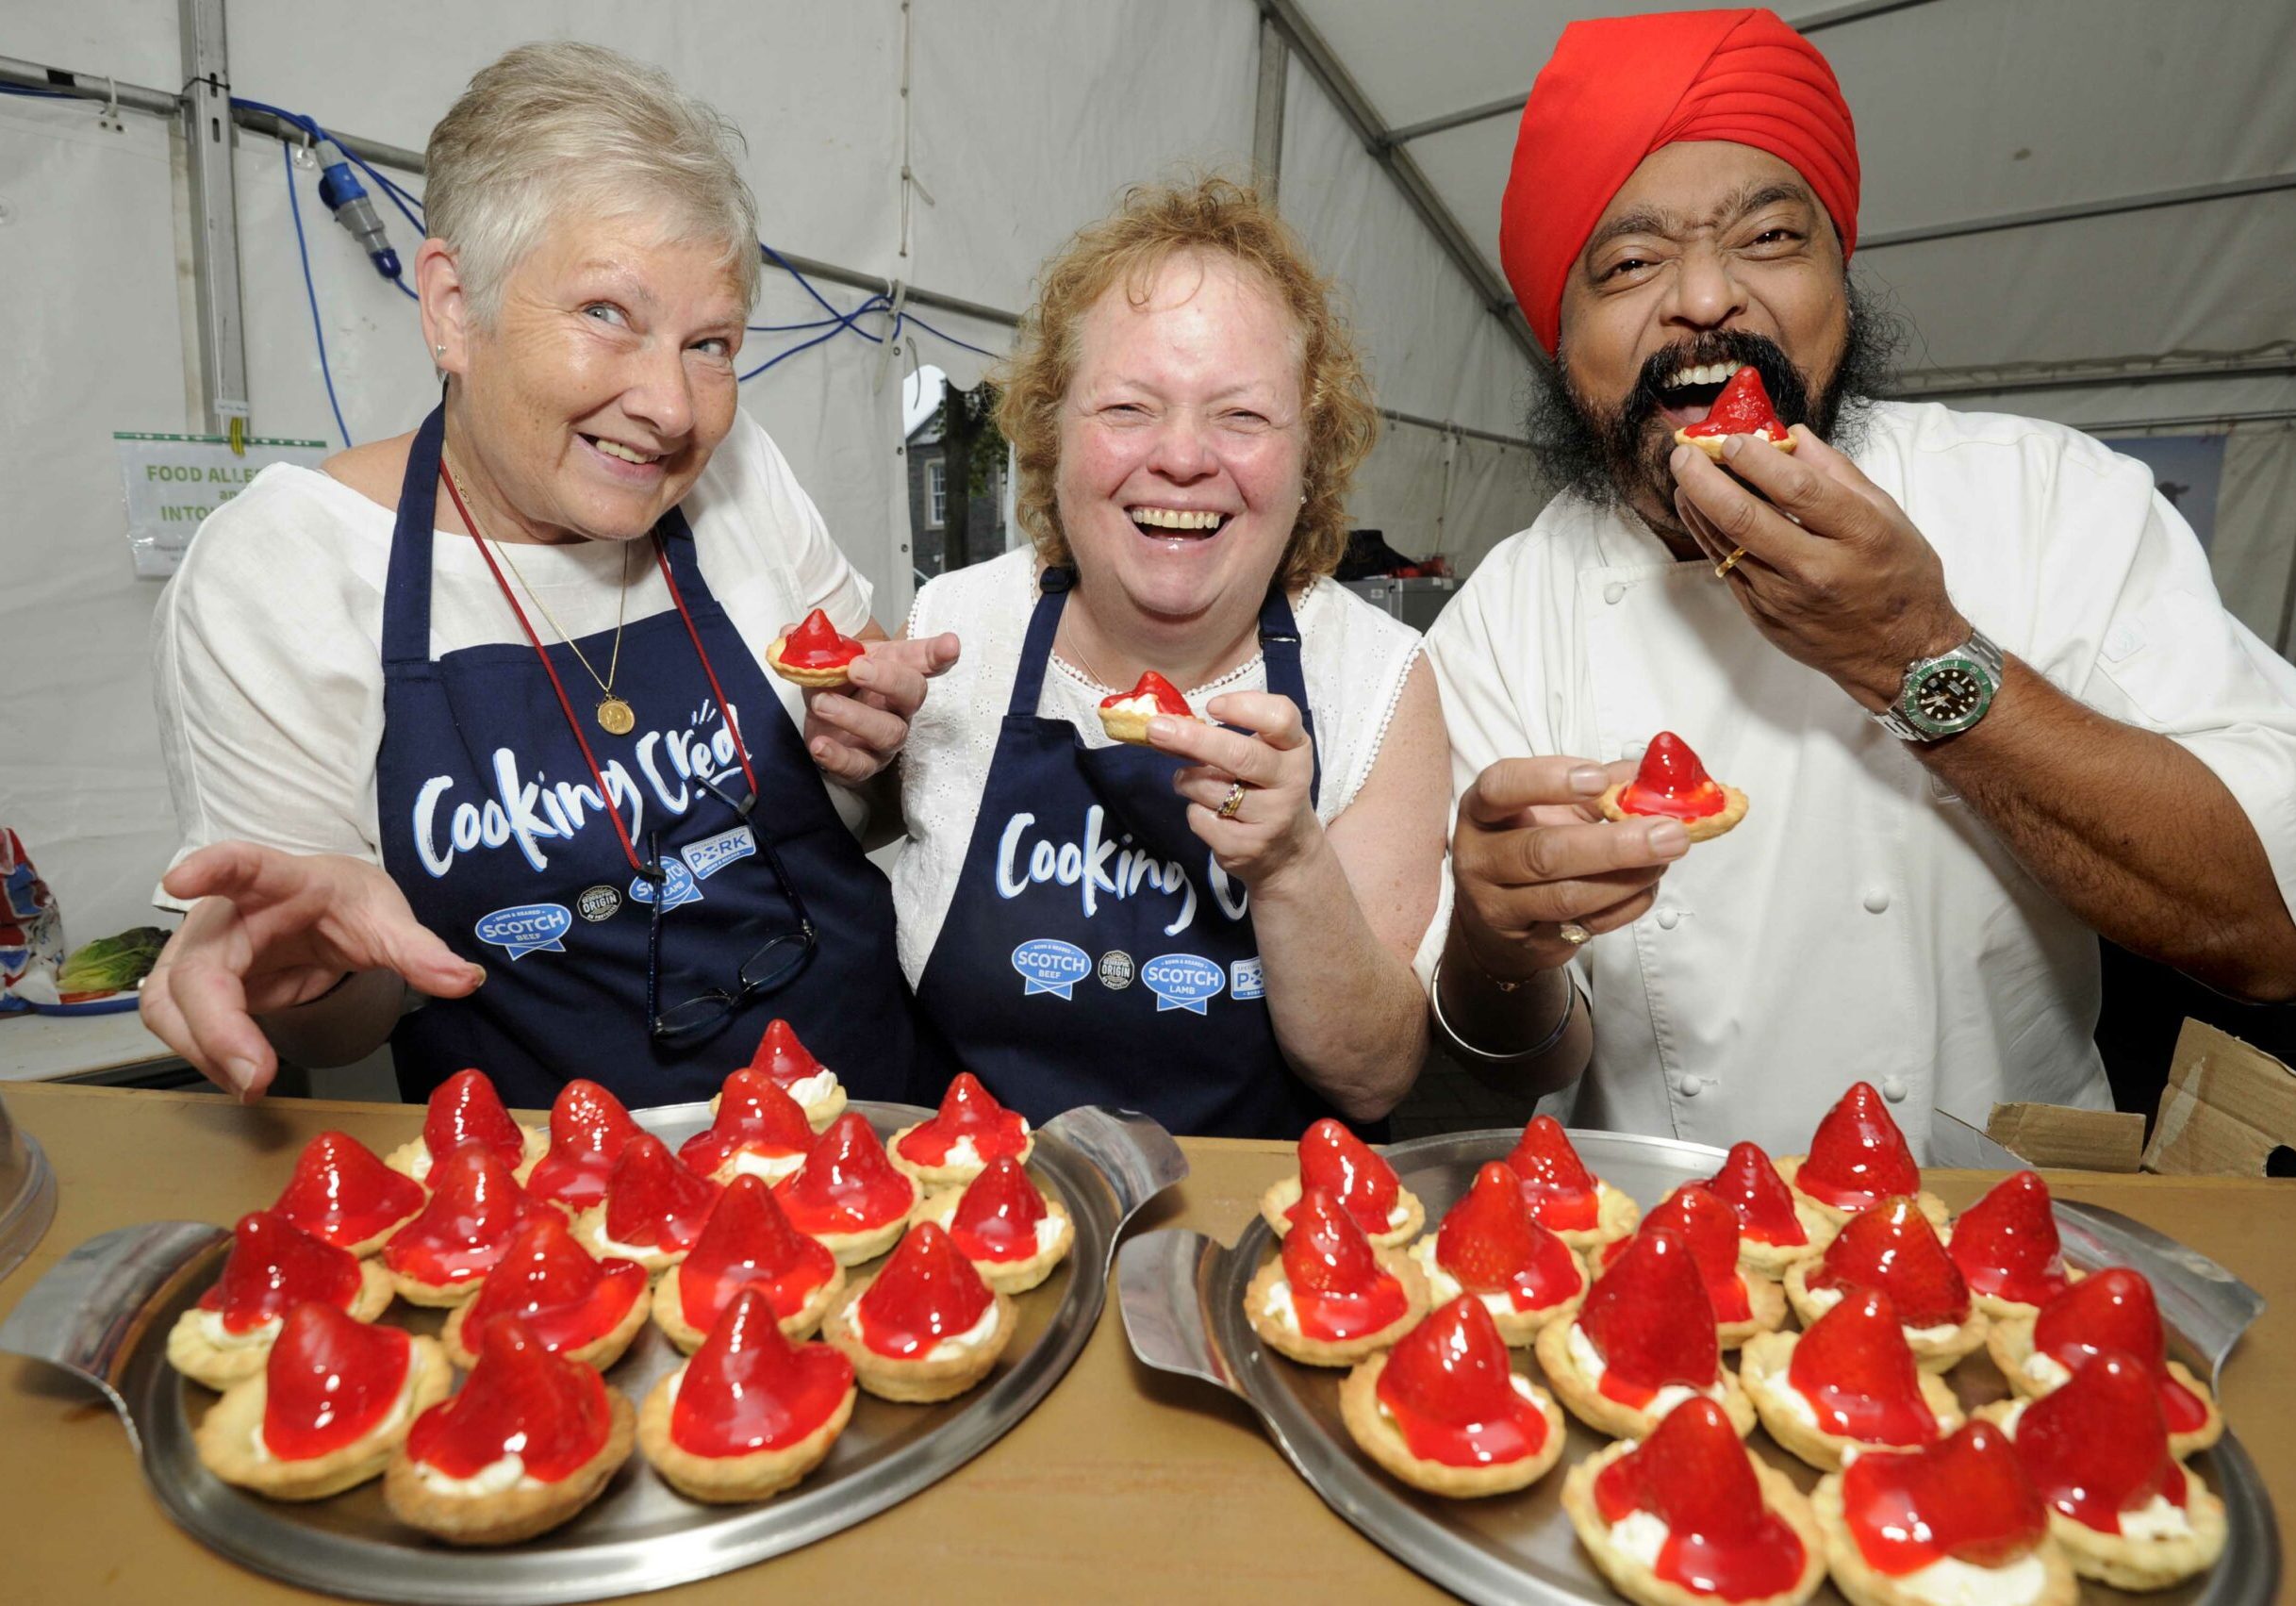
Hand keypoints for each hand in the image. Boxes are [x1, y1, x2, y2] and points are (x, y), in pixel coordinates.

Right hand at [140, 843, 482, 1099]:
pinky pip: (181, 1027)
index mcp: (279, 881)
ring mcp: (201, 951)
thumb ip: (419, 950)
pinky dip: (209, 1057)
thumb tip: (465, 979)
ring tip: (253, 1083)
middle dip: (216, 1025)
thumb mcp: (385, 918)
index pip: (241, 866)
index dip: (210, 871)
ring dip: (204, 1049)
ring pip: (169, 1004)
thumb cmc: (342, 904)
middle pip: (196, 968)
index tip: (180, 880)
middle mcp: (226, 914)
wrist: (321, 910)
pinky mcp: (194, 988)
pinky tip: (244, 1077)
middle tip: (256, 1075)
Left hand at [799, 631, 959, 782]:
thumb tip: (789, 632)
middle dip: (888, 679)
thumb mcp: (828, 659)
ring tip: (821, 702)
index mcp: (896, 672)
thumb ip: (814, 644)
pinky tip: (819, 744)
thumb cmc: (839, 685)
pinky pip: (858, 766)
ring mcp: (885, 738)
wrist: (824, 724)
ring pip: (888, 732)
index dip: (938, 654)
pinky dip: (838, 757)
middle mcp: (899, 706)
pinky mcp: (863, 764)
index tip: (950, 644)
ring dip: (854, 716)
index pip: (924, 661)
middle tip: (856, 668)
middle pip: (912, 693)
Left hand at [1149, 692, 1320, 888]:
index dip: (1244, 707)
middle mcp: (1291, 782)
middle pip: (1240, 755)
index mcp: (1296, 749)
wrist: (1288, 854)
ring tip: (1190, 780)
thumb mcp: (1267, 756)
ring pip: (1209, 788)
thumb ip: (1230, 735)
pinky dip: (1195, 810)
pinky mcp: (1246, 847)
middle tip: (1156, 728)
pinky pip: (1200, 818)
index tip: (1212, 707)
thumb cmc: (1267, 790)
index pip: (1280, 718)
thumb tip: (1169, 723)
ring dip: (1186, 779)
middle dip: (1193, 739)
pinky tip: (1210, 813)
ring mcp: (1271, 818)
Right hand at [1450, 756, 1686, 981]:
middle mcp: (1481, 859)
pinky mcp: (1531, 942)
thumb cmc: (1532, 842)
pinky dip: (1626, 905)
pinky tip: (1647, 884)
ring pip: (1566, 897)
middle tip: (1668, 832)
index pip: (1500, 789)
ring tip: (1665, 857)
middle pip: (1543, 853)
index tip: (1599, 779)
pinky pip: (1586, 926)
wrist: (1501, 912)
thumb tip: (1656, 772)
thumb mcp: (1556, 806)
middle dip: (1612, 844)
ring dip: (1626, 878)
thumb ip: (1603, 785)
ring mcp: (1500, 907)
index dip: (1547, 781)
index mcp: (1482, 812)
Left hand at [1670, 426, 1968, 708]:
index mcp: (1859, 535)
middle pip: (1747, 518)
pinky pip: (1726, 567)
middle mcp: (1818, 568)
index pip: (1798, 489)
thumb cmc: (1900, 577)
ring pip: (1726, 544)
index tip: (1733, 438)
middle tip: (1686, 452)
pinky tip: (1698, 508)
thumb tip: (1792, 435)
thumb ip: (1837, 472)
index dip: (1757, 460)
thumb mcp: (1887, 514)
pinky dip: (1707, 532)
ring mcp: (1785, 597)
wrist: (1898, 655)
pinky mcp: (1763, 615)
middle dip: (1706, 479)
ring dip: (1697, 504)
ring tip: (1684, 473)